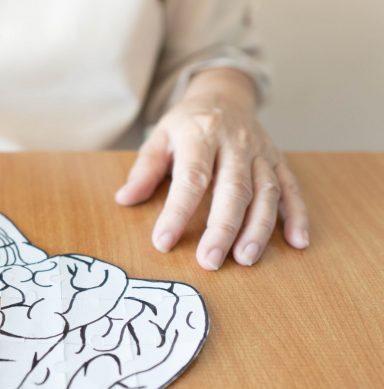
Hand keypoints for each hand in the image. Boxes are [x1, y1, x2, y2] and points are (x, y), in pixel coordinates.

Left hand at [116, 69, 308, 269]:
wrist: (224, 94)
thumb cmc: (187, 123)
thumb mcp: (159, 137)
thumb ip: (144, 170)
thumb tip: (124, 199)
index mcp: (201, 134)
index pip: (191, 178)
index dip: (177, 212)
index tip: (163, 242)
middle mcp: (235, 143)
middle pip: (233, 189)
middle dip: (222, 228)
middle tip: (210, 261)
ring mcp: (261, 152)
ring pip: (266, 192)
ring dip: (259, 228)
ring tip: (245, 259)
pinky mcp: (279, 160)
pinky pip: (292, 188)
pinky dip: (297, 215)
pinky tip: (298, 242)